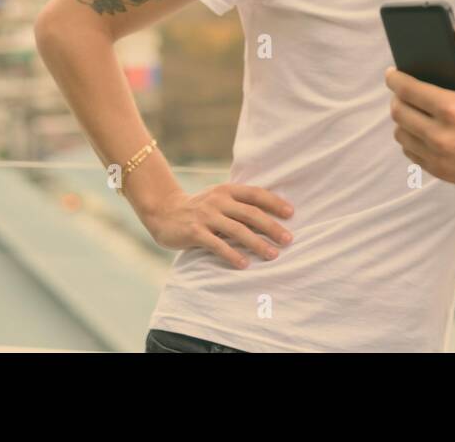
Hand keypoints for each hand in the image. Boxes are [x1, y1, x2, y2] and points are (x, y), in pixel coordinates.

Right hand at [143, 183, 294, 267]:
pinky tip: (244, 264)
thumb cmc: (198, 208)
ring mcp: (206, 216)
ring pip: (237, 230)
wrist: (163, 211)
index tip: (291, 213)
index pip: (255, 194)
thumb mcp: (218, 199)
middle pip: (250, 213)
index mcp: (227, 190)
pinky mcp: (194, 232)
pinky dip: (232, 254)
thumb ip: (238, 204)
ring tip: (273, 254)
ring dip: (257, 243)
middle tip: (288, 239)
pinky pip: (217, 244)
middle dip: (271, 226)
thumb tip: (270, 215)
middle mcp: (218, 200)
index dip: (274, 202)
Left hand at [385, 26, 454, 193]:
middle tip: (403, 91)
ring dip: (402, 120)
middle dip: (396, 98)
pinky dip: (411, 140)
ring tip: (413, 110)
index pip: (408, 90)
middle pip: (398, 112)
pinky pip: (410, 153)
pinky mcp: (441, 172)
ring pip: (401, 134)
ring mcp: (439, 157)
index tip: (392, 73)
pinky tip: (421, 131)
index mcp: (453, 109)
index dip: (395, 79)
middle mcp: (441, 135)